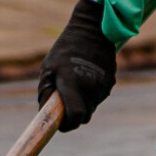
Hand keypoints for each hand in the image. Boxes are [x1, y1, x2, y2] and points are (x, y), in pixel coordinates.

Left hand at [38, 0, 116, 131]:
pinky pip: (98, 97)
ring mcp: (103, 86)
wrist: (93, 30)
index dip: (67, 124)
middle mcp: (91, 88)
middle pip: (84, 116)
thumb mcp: (48, 68)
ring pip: (91, 107)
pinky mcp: (110, 83)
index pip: (76, 117)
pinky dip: (91, 95)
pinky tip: (85, 78)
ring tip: (74, 84)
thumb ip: (46, 93)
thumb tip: (46, 113)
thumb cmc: (65, 49)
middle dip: (74, 115)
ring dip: (82, 103)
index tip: (60, 123)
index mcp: (74, 84)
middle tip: (64, 104)